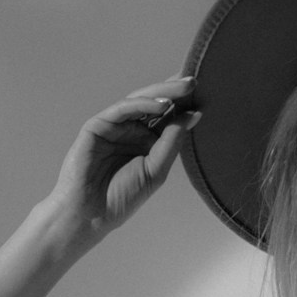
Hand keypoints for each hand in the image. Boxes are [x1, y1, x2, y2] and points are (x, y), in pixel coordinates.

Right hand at [46, 77, 199, 236]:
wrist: (89, 215)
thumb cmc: (121, 198)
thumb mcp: (156, 170)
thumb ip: (172, 142)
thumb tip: (194, 115)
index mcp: (146, 142)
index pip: (168, 117)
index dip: (185, 105)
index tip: (206, 93)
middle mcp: (131, 131)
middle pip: (156, 105)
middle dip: (176, 92)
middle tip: (196, 81)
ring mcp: (114, 127)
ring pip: (140, 101)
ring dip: (162, 92)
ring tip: (184, 88)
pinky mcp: (97, 125)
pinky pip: (122, 109)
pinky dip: (142, 104)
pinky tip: (162, 104)